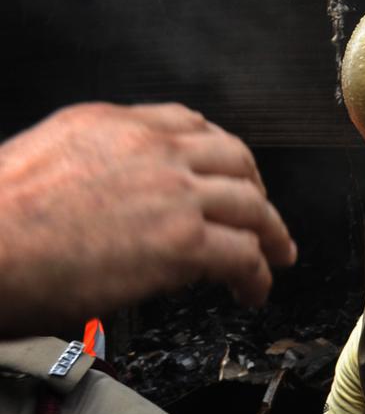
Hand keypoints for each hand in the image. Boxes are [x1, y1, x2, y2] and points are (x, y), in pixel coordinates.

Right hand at [0, 104, 296, 336]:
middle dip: (254, 188)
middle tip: (261, 216)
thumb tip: (103, 197)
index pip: (186, 123)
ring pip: (251, 205)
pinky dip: (258, 274)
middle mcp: (149, 148)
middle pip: (234, 159)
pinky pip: (243, 254)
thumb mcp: (38, 164)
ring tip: (275, 256)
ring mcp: (173, 192)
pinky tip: (252, 290)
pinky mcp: (183, 242)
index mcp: (109, 124)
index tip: (226, 173)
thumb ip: (86, 168)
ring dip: (270, 234)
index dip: (217, 153)